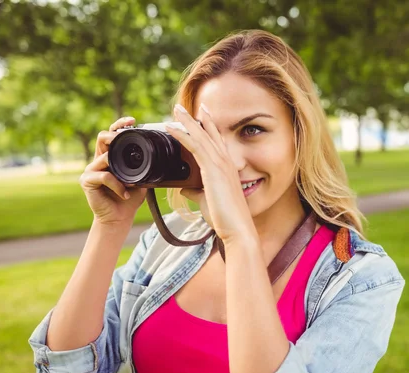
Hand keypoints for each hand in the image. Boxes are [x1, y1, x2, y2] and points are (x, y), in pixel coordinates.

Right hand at [79, 117, 146, 225]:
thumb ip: (144, 166)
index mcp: (112, 156)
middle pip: (102, 137)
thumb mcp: (141, 178)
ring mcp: (91, 170)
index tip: (132, 121)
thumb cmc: (129, 198)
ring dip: (121, 171)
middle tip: (124, 140)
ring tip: (130, 184)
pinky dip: (117, 185)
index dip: (120, 124)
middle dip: (114, 136)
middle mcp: (99, 160)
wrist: (119, 217)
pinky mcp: (87, 181)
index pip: (113, 134)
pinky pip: (104, 176)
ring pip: (105, 157)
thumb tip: (158, 156)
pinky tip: (125, 194)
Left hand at [165, 104, 255, 242]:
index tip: (200, 114)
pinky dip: (182, 134)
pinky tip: (171, 128)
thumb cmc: (225, 218)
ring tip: (175, 109)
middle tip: (183, 107)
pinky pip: (194, 146)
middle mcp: (226, 162)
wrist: (237, 228)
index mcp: (227, 168)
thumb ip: (195, 192)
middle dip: (195, 119)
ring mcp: (220, 164)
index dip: (209, 126)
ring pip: (200, 136)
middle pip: (208, 133)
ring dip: (186, 121)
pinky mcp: (212, 169)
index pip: (216, 141)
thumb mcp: (206, 201)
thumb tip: (184, 188)